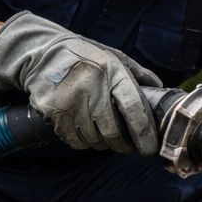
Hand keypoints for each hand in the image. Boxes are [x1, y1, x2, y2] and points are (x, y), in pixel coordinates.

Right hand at [0, 12, 161, 154]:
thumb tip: (160, 91)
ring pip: (94, 139)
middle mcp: (90, 87)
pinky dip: (84, 141)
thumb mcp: (114, 58)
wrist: (41, 53)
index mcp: (112, 72)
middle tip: (128, 146)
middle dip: (123, 145)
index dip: (144, 132)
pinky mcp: (52, 113)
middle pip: (113, 132)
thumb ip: (138, 75)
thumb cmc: (85, 57)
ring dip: (103, 144)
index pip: (133, 108)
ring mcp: (69, 101)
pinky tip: (87, 131)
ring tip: (105, 136)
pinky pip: (75, 140)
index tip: (149, 149)